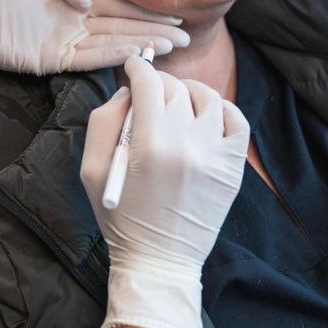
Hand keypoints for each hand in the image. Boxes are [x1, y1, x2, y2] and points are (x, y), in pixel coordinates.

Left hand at [0, 0, 188, 93]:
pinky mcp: (55, 58)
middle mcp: (78, 20)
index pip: (118, 4)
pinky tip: (137, 52)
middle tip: (185, 35)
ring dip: (142, 44)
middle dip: (154, 30)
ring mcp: (68, 41)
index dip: (145, 9)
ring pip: (114, 42)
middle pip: (124, 25)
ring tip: (171, 46)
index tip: (172, 13)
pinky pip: (91, 56)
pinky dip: (115, 55)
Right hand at [80, 55, 249, 327]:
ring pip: (207, 97)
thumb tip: (129, 91)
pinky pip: (236, 120)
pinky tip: (205, 117)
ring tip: (178, 102)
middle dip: (158, 83)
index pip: (148, 83)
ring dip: (189, 92)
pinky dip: (222, 109)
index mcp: (149, 145)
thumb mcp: (91, 168)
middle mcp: (186, 144)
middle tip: (150, 92)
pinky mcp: (233, 167)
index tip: (134, 66)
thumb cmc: (120, 215)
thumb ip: (104, 120)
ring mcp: (214, 156)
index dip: (138, 68)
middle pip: (175, 88)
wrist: (159, 261)